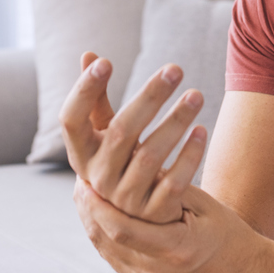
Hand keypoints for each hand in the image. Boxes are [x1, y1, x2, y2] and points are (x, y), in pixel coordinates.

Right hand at [58, 52, 208, 222]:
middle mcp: (99, 179)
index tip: (106, 62)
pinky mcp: (155, 213)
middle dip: (149, 97)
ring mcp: (126, 200)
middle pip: (121, 132)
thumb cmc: (122, 161)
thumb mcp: (106, 134)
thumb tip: (89, 54)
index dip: (83, 91)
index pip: (71, 120)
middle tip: (175, 68)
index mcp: (82, 154)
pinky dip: (190, 156)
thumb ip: (97, 99)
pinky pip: (174, 183)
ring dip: (176, 121)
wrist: (141, 218)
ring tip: (197, 94)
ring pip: (151, 156)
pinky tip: (202, 130)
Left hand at [73, 176, 270, 272]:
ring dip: (93, 224)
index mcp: (174, 250)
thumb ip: (169, 188)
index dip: (98, 206)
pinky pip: (117, 261)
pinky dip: (105, 238)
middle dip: (89, 211)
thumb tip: (136, 161)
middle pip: (106, 241)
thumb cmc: (232, 236)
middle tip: (80, 184)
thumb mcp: (205, 206)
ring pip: (107, 252)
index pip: (121, 228)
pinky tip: (101, 218)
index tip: (86, 182)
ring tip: (85, 198)